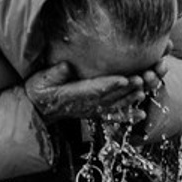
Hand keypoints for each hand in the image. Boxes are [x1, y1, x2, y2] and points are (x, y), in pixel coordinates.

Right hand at [26, 62, 147, 125]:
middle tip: (142, 80)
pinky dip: (128, 116)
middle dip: (127, 89)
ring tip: (144, 91)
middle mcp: (86, 105)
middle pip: (110, 97)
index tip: (123, 80)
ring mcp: (92, 110)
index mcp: (73, 95)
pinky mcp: (95, 113)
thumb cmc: (39, 90)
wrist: (37, 109)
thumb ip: (54, 74)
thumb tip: (66, 65)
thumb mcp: (41, 80)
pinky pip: (114, 115)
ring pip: (115, 105)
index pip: (94, 89)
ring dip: (130, 99)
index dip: (109, 85)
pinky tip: (141, 115)